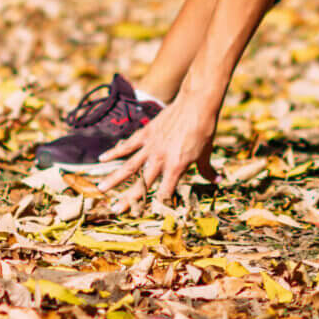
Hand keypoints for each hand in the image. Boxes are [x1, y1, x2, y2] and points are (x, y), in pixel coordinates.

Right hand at [95, 95, 221, 209]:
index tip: (150, 213)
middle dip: (128, 198)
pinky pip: (128, 145)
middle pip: (142, 183)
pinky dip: (115, 151)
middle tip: (115, 209)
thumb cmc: (204, 131)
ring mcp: (151, 146)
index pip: (165, 192)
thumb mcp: (207, 153)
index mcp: (177, 167)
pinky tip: (102, 159)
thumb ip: (207, 170)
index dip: (158, 204)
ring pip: (129, 166)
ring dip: (114, 178)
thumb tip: (218, 180)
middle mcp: (161, 159)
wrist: (197, 105)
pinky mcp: (146, 133)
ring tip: (101, 188)